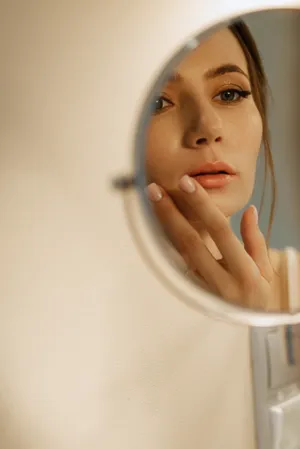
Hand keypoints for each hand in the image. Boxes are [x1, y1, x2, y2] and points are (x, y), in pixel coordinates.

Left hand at [147, 175, 274, 309]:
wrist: (245, 328)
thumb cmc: (257, 295)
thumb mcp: (265, 270)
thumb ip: (256, 240)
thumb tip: (249, 210)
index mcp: (245, 273)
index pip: (220, 231)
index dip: (202, 206)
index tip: (187, 184)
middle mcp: (220, 282)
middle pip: (190, 241)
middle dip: (171, 214)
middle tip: (154, 190)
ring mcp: (201, 289)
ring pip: (178, 252)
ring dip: (163, 225)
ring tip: (152, 201)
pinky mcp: (190, 292)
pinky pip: (175, 263)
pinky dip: (164, 242)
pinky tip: (154, 224)